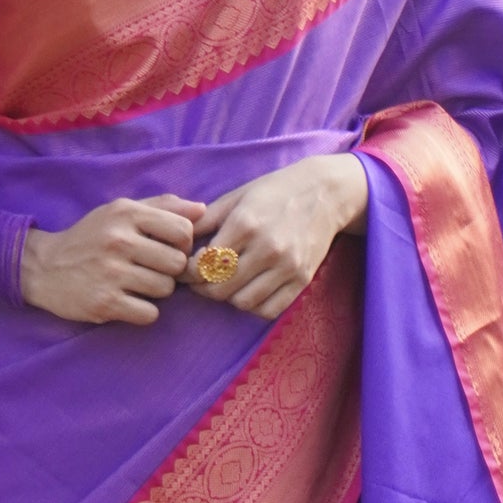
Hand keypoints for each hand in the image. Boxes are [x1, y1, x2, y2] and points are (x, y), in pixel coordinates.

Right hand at [19, 193, 198, 325]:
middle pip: (177, 263)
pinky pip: (149, 314)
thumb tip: (202, 210)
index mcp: (126, 213)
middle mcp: (119, 240)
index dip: (183, 243)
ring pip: (166, 289)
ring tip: (136, 284)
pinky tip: (127, 301)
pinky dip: (143, 312)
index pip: (183, 230)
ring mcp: (111, 273)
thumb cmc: (90, 238)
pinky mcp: (105, 303)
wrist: (43, 267)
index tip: (167, 248)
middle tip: (150, 270)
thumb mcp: (119, 212)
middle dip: (169, 270)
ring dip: (156, 291)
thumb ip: (162, 207)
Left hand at [185, 154, 368, 321]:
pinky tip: (248, 291)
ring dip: (228, 297)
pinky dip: (253, 306)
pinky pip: (269, 310)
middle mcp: (267, 247)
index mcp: (245, 224)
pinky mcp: (302, 279)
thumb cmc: (274, 192)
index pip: (204, 264)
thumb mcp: (237, 197)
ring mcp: (287, 266)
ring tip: (225, 284)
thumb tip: (177, 240)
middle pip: (220, 289)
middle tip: (200, 280)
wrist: (325, 193)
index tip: (187, 268)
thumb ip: (206, 220)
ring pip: (243, 303)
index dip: (188, 272)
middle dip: (203, 288)